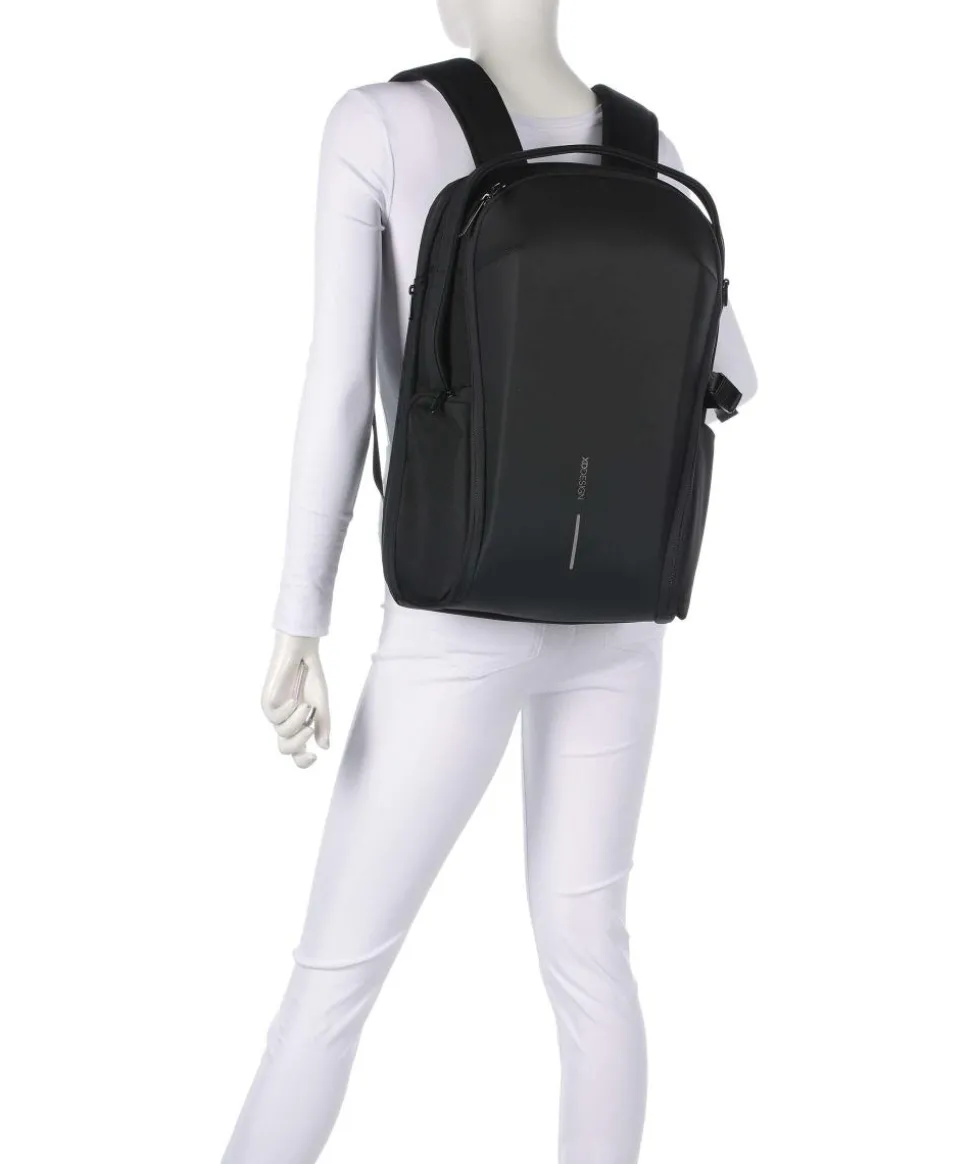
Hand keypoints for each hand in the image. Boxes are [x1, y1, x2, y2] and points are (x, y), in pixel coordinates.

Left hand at [260, 633, 330, 768]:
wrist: (302, 653)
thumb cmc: (311, 677)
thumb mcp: (321, 704)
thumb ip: (323, 725)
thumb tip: (324, 748)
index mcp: (298, 725)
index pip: (297, 752)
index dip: (303, 762)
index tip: (314, 757)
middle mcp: (285, 722)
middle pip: (285, 749)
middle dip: (298, 743)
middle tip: (310, 728)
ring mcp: (275, 713)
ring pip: (281, 732)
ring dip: (296, 720)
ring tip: (305, 704)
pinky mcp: (267, 702)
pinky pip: (274, 716)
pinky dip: (286, 710)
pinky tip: (293, 699)